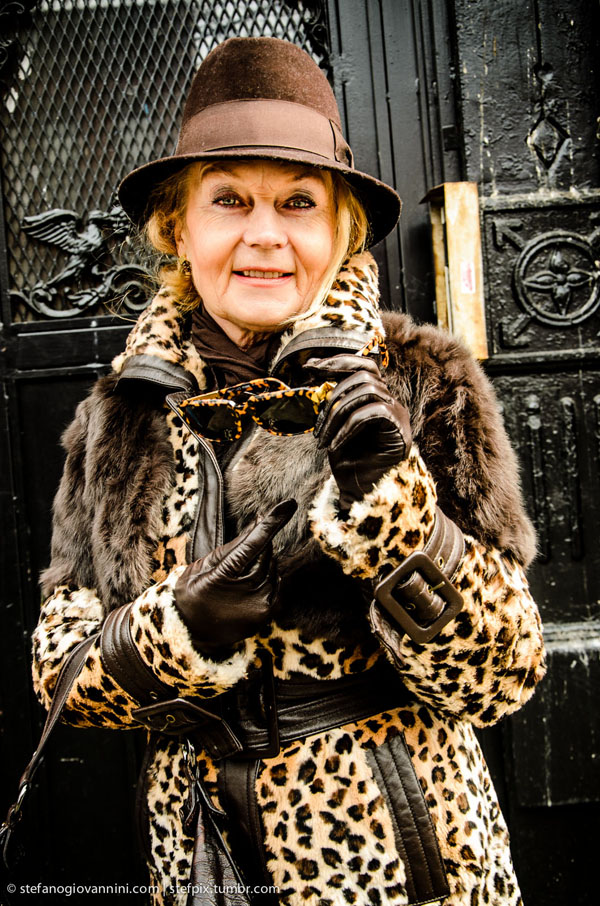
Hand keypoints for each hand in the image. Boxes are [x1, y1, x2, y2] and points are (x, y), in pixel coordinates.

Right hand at [174, 499, 296, 651]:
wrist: (191, 634)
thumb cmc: (193, 594)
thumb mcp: (203, 566)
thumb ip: (233, 546)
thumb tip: (258, 523)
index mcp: (226, 575)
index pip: (255, 542)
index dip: (273, 522)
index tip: (289, 504)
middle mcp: (248, 590)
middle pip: (266, 553)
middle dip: (258, 546)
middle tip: (237, 558)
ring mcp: (260, 604)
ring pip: (272, 567)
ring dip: (261, 564)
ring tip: (236, 579)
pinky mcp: (268, 613)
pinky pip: (274, 584)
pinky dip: (265, 578)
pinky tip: (245, 588)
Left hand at [306, 354, 411, 511]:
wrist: (362, 494)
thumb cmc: (349, 461)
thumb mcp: (334, 425)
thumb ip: (332, 401)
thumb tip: (313, 373)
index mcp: (377, 398)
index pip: (364, 364)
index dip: (338, 361)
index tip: (310, 367)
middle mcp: (391, 401)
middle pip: (365, 374)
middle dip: (333, 394)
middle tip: (315, 423)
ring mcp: (398, 413)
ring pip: (366, 390)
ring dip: (336, 414)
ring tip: (322, 439)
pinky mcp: (399, 428)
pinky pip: (370, 413)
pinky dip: (346, 428)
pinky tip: (333, 446)